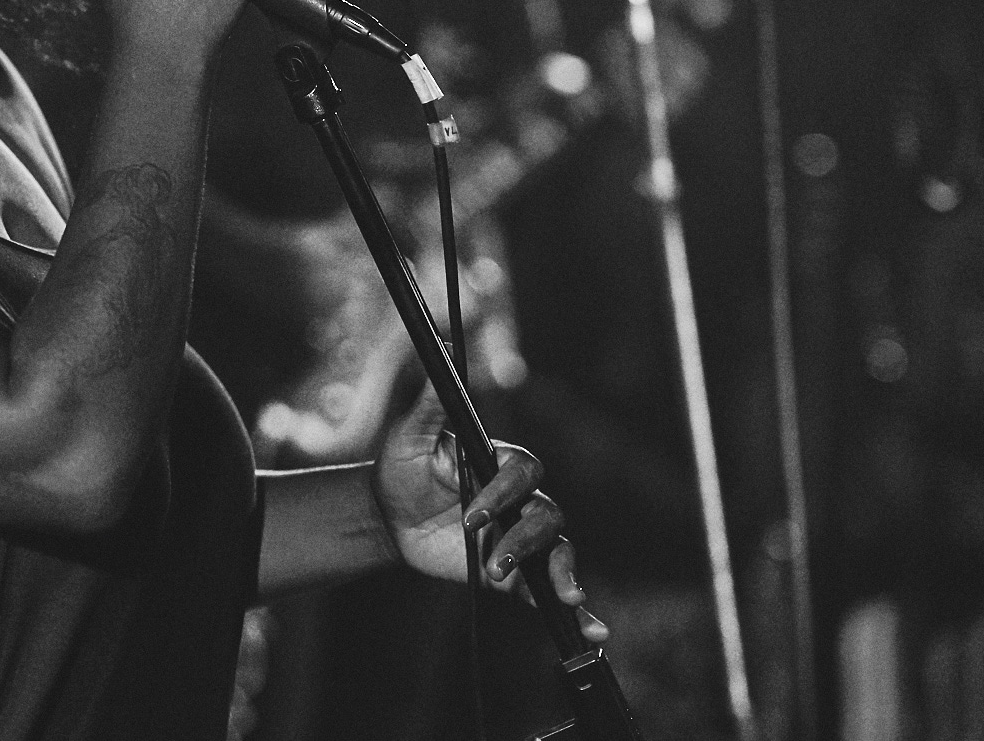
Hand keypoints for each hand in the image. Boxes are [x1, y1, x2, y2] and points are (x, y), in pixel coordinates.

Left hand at [372, 386, 605, 640]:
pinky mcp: (517, 573)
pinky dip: (578, 612)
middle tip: (494, 560)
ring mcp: (521, 536)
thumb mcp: (411, 436)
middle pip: (548, 514)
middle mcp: (520, 499)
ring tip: (550, 594)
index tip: (470, 517)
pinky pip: (551, 590)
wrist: (389, 516)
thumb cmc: (403, 468)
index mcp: (501, 464)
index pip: (523, 473)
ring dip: (557, 571)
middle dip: (526, 538)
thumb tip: (441, 352)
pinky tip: (593, 630)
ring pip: (557, 549)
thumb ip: (432, 404)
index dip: (503, 494)